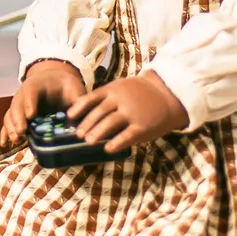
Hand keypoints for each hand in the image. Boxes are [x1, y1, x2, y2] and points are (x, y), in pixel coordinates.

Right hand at [1, 59, 85, 145]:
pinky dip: (5, 132)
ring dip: (11, 127)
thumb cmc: (66, 86)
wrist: (57, 81)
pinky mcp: (19, 115)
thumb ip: (78, 101)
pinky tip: (5, 144)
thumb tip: (81, 118)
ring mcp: (20, 104)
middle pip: (17, 104)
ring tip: (17, 139)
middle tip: (22, 131)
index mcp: (38, 84)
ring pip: (10, 114)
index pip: (31, 90)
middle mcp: (24, 93)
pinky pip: (8, 122)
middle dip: (18, 118)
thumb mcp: (74, 89)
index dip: (29, 102)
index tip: (31, 115)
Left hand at [67, 70, 187, 153]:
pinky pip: (126, 136)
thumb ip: (105, 96)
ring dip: (97, 133)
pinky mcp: (142, 126)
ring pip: (109, 124)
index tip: (69, 117)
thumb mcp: (121, 86)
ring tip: (88, 141)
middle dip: (86, 124)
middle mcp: (120, 100)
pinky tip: (108, 149)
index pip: (91, 98)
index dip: (78, 108)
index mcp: (113, 90)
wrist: (167, 94)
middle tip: (78, 135)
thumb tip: (84, 110)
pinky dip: (115, 143)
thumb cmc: (140, 92)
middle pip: (98, 113)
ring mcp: (131, 113)